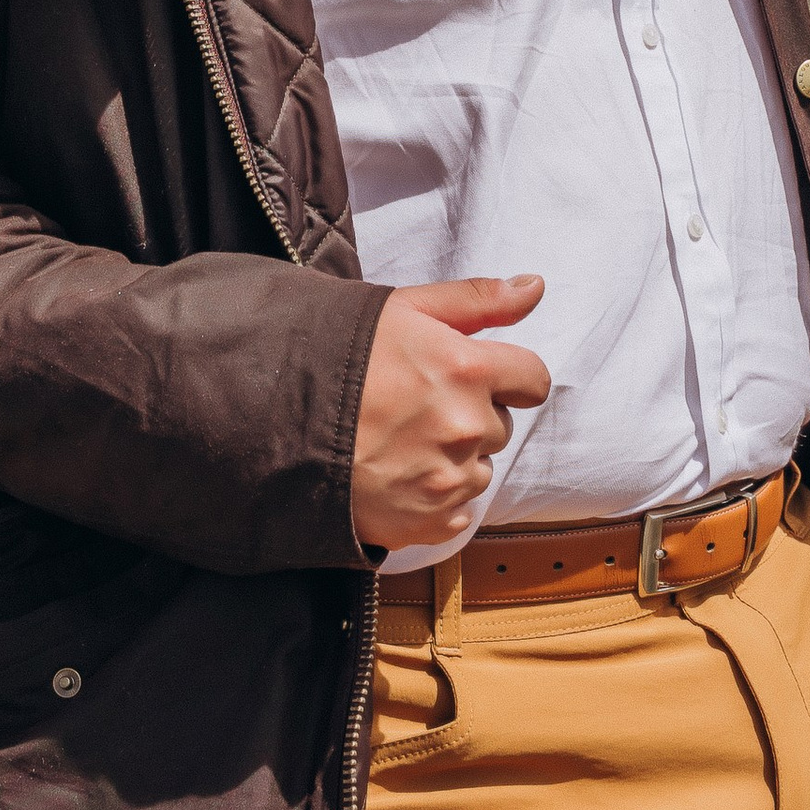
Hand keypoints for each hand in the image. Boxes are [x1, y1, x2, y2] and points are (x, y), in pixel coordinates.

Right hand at [350, 275, 551, 547]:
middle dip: (471, 414)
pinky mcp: (428, 523)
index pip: (533, 380)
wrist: (273, 421)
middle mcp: (466, 427)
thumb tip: (535, 286)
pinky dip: (436, 499)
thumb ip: (477, 299)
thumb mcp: (405, 308)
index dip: (507, 376)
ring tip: (401, 442)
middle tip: (416, 405)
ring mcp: (448, 481)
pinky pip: (458, 513)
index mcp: (467, 369)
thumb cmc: (336, 356)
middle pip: (501, 425)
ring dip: (455, 458)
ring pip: (480, 470)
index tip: (474, 376)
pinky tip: (397, 477)